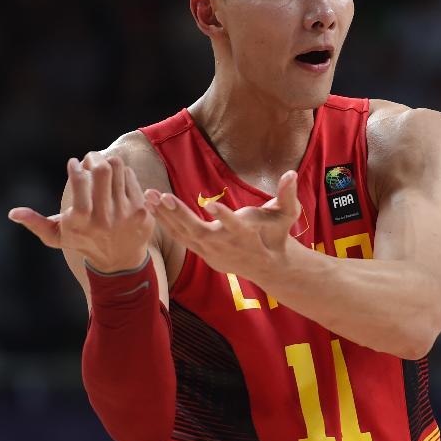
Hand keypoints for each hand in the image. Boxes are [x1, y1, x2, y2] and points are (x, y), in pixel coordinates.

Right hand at [8, 153, 153, 272]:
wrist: (120, 261)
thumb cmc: (83, 242)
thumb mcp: (57, 236)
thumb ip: (35, 223)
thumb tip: (13, 213)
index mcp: (81, 221)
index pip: (80, 183)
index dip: (76, 167)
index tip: (73, 164)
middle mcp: (104, 217)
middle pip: (103, 169)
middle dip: (94, 158)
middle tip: (89, 160)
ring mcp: (126, 213)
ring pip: (118, 168)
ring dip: (108, 162)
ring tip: (102, 168)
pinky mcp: (142, 211)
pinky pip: (131, 177)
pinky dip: (122, 173)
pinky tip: (116, 181)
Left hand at [145, 170, 300, 280]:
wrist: (270, 266)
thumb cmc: (277, 236)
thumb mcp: (286, 215)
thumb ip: (287, 194)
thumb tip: (291, 173)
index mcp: (246, 236)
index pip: (235, 226)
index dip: (225, 217)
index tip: (212, 205)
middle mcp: (225, 246)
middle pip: (198, 231)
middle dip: (178, 213)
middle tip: (160, 195)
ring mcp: (211, 252)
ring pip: (183, 235)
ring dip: (165, 216)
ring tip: (149, 197)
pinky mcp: (202, 253)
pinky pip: (180, 237)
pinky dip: (166, 223)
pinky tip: (152, 208)